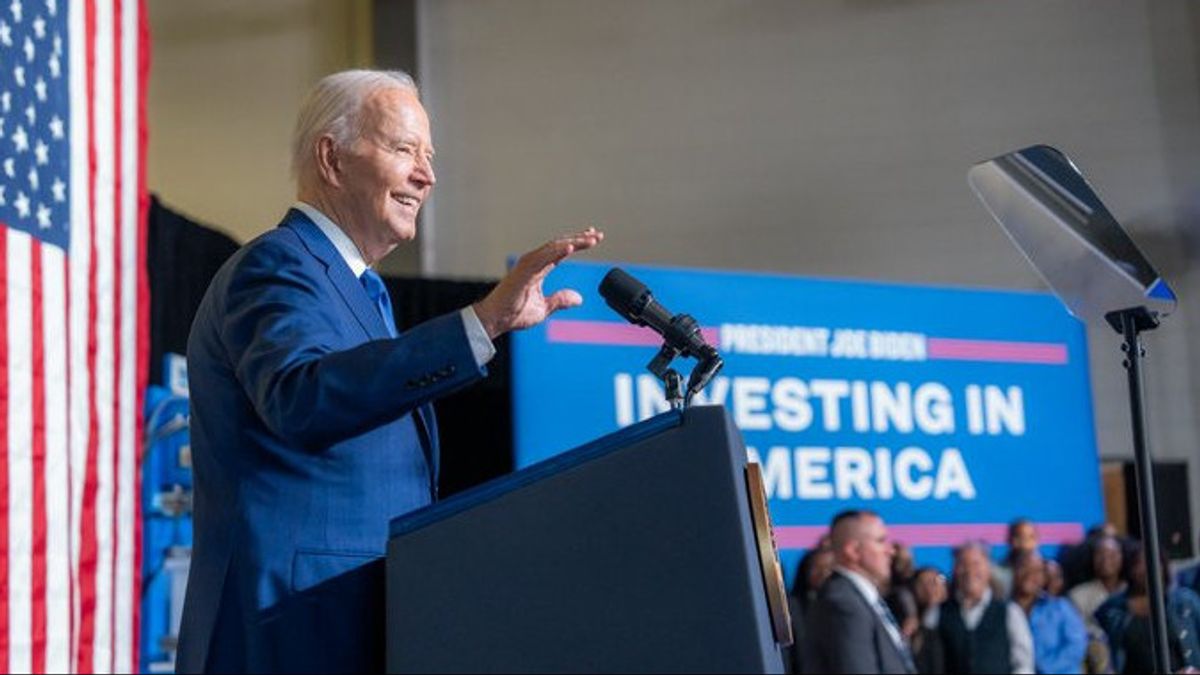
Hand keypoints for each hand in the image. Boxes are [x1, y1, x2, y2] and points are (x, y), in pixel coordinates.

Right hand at [473, 227, 603, 338]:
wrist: (496, 320)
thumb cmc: (514, 313)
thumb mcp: (544, 308)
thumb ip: (560, 301)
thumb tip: (579, 299)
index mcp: (538, 268)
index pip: (561, 251)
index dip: (577, 243)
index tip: (593, 238)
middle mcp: (534, 262)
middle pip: (561, 245)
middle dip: (580, 239)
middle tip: (598, 235)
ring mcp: (528, 264)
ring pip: (555, 247)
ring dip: (574, 242)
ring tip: (591, 239)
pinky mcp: (524, 270)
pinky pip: (544, 256)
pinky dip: (558, 250)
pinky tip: (571, 247)